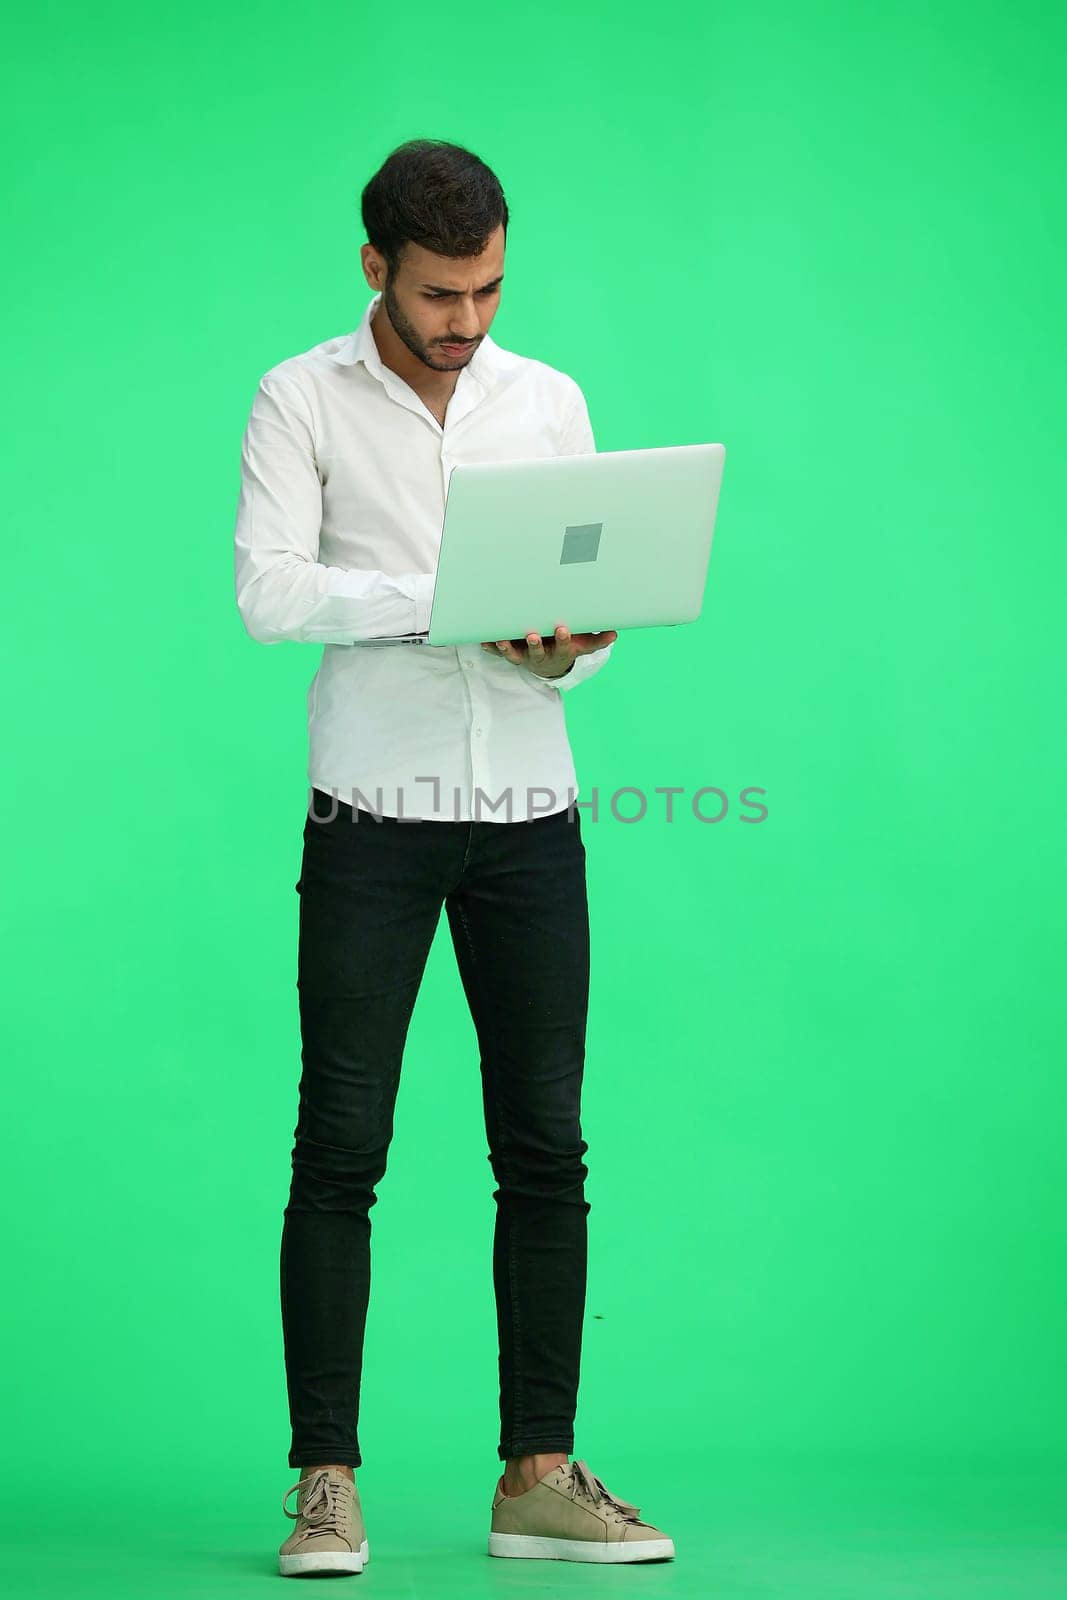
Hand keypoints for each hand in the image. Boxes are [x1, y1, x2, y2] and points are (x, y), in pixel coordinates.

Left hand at [480, 624, 617, 678]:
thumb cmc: (566, 648)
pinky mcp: (510, 653)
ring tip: (502, 641)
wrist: (549, 664)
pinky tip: (483, 641)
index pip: (563, 647)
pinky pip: (499, 652)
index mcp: (559, 652)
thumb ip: (596, 640)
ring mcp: (524, 656)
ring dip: (508, 649)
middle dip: (535, 645)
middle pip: (537, 653)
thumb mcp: (583, 646)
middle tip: (533, 636)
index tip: (563, 629)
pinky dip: (491, 648)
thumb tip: (614, 634)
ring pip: (515, 656)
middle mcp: (540, 656)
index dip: (563, 640)